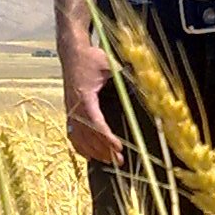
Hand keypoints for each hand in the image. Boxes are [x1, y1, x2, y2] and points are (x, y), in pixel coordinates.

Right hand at [62, 38, 125, 164]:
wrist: (72, 53)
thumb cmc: (91, 58)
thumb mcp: (109, 65)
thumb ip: (124, 77)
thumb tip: (144, 85)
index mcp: (84, 97)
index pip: (95, 123)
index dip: (106, 138)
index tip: (118, 147)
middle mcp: (75, 107)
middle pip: (88, 135)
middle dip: (103, 149)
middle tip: (119, 160)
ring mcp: (70, 110)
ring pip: (79, 137)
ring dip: (93, 151)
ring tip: (107, 161)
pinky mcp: (69, 110)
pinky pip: (72, 133)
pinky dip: (79, 146)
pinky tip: (88, 155)